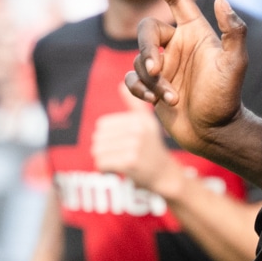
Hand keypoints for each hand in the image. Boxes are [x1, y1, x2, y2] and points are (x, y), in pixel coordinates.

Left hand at [91, 83, 183, 198]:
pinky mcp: (130, 162)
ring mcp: (134, 146)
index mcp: (138, 119)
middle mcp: (138, 130)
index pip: (102, 125)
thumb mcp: (147, 124)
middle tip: (116, 156)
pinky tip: (114, 170)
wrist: (164, 176)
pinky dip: (103, 169)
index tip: (118, 144)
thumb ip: (134, 105)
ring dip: (102, 159)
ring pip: (98, 151)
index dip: (106, 137)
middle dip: (102, 149)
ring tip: (115, 162)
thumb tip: (121, 84)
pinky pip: (101, 163)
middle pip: (98, 138)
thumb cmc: (152, 149)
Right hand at [125, 0, 247, 157]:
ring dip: (150, 78)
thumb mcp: (235, 64)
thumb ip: (233, 31)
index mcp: (195, 32)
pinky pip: (131, 77)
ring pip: (138, 58)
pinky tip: (154, 101)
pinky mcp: (152, 85)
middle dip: (146, 49)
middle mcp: (177, 44)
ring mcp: (163, 64)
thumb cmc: (226, 98)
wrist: (214, 134)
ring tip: (169, 97)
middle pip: (146, 30)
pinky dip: (138, 88)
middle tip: (156, 70)